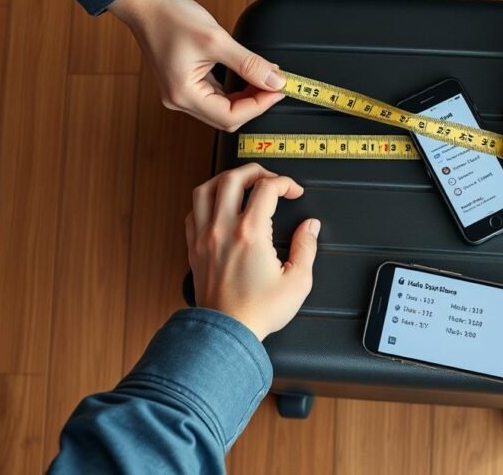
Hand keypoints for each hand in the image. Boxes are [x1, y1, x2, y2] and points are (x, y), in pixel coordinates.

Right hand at [108, 0, 286, 130]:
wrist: (147, 5)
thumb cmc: (171, 17)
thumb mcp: (216, 39)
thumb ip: (249, 63)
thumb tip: (274, 80)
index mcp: (184, 94)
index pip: (230, 116)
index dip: (259, 105)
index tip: (278, 90)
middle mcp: (180, 100)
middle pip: (227, 118)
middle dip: (255, 103)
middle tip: (275, 84)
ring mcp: (181, 94)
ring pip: (223, 109)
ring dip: (247, 98)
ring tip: (265, 79)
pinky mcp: (186, 86)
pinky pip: (216, 97)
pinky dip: (235, 91)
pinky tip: (248, 78)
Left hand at [184, 163, 320, 339]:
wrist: (227, 332)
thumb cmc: (258, 311)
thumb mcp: (297, 281)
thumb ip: (306, 248)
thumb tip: (310, 227)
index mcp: (250, 234)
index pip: (267, 188)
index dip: (286, 183)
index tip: (294, 192)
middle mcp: (223, 229)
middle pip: (233, 178)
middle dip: (256, 170)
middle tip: (270, 177)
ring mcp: (205, 237)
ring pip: (206, 189)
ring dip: (226, 179)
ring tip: (241, 182)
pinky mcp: (194, 248)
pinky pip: (193, 212)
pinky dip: (206, 201)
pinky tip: (219, 206)